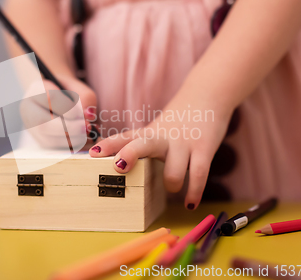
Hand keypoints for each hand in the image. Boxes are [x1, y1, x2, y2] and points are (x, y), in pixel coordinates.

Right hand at [20, 76, 97, 149]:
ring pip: (48, 139)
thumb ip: (85, 96)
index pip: (50, 99)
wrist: (55, 98)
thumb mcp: (77, 87)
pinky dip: (71, 145)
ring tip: (87, 133)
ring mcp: (31, 127)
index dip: (70, 109)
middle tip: (87, 127)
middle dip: (70, 128)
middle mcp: (28, 109)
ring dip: (72, 139)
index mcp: (36, 89)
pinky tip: (82, 139)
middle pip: (44, 123)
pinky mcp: (39, 140)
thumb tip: (89, 115)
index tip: (84, 114)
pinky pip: (55, 148)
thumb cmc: (67, 91)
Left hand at [89, 88, 232, 208]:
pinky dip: (194, 193)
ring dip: (171, 186)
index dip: (108, 145)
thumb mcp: (155, 132)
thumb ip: (139, 148)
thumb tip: (118, 170)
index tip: (93, 153)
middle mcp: (162, 138)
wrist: (208, 96)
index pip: (124, 138)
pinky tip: (189, 204)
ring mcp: (183, 144)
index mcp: (147, 134)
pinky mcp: (204, 149)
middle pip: (143, 144)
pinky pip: (199, 175)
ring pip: (173, 172)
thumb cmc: (176, 123)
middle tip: (120, 167)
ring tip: (173, 189)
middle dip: (131, 155)